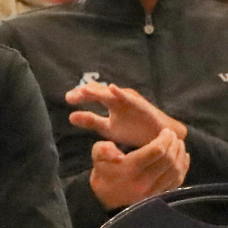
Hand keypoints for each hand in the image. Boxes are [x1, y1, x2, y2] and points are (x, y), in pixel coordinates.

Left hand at [66, 81, 185, 150]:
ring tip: (85, 90)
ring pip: (113, 94)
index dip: (80, 96)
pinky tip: (112, 89)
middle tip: (71, 96)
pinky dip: (121, 93)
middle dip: (86, 93)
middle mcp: (119, 98)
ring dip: (99, 91)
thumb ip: (91, 121)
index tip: (68, 99)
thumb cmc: (134, 130)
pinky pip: (131, 99)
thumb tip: (70, 117)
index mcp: (110, 103)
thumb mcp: (108, 128)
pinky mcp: (143, 106)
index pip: (92, 96)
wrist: (160, 138)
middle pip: (100, 92)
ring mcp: (131, 101)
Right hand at [88, 130, 189, 210]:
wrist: (103, 202)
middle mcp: (143, 181)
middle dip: (174, 144)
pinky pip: (177, 181)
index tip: (166, 131)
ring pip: (176, 170)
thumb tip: (116, 151)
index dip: (164, 139)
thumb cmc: (103, 175)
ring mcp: (153, 191)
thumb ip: (103, 149)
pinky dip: (183, 167)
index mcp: (129, 169)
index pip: (156, 151)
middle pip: (169, 159)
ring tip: (178, 144)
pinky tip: (183, 158)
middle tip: (173, 135)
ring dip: (180, 155)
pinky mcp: (159, 196)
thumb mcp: (96, 159)